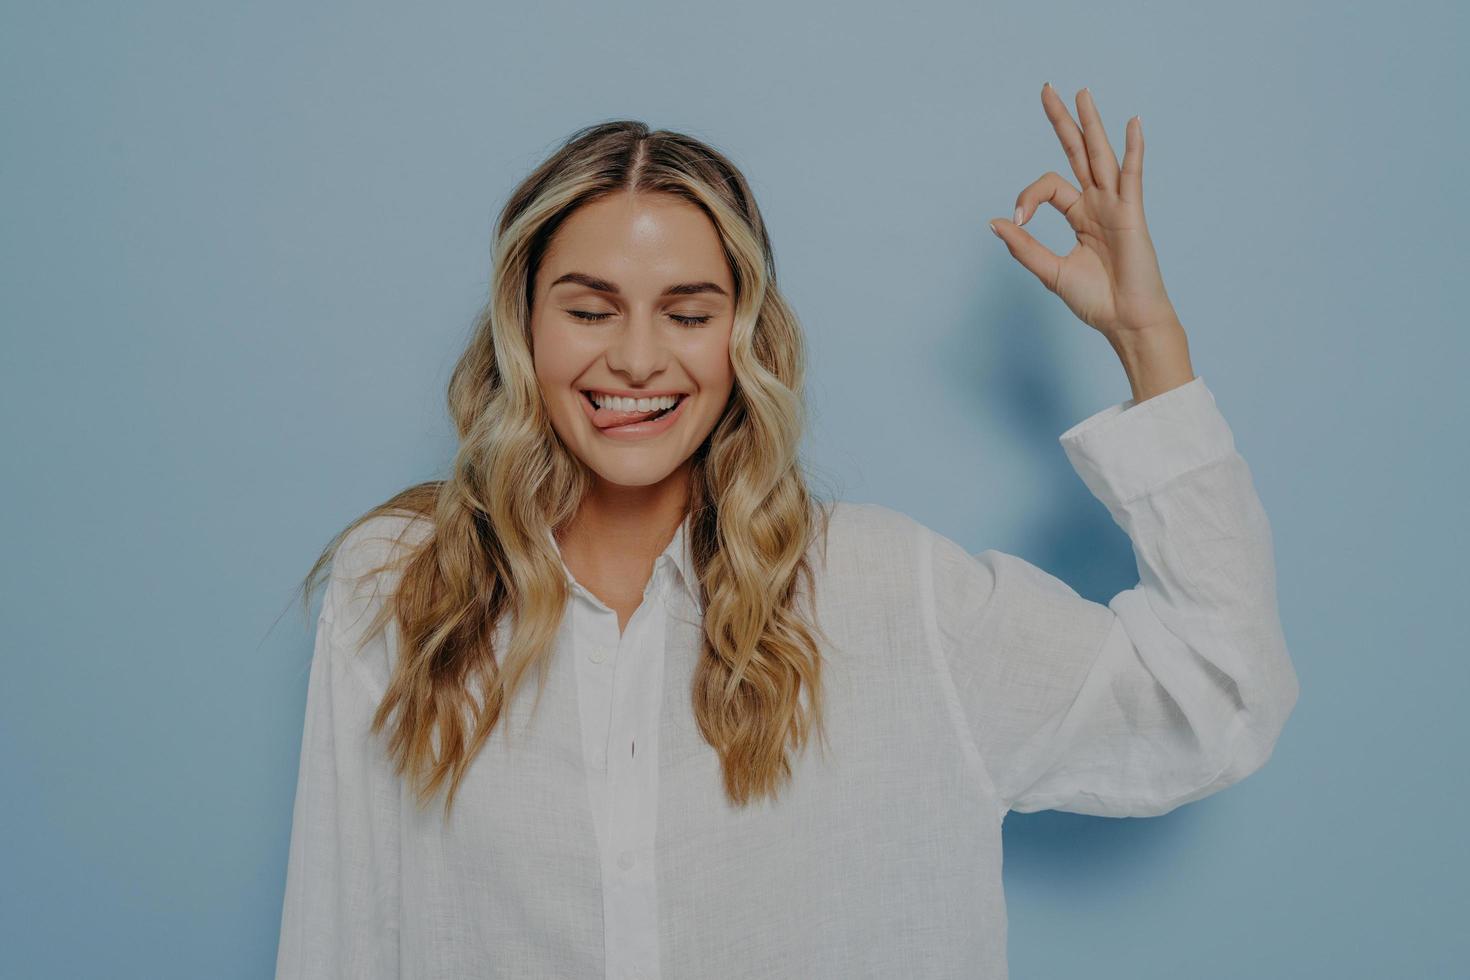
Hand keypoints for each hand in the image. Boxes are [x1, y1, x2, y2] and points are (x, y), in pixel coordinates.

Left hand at [990, 84, 1180, 340]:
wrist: (1126, 322)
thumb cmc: (1096, 301)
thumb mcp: (1051, 272)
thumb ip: (1024, 247)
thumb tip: (995, 222)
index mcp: (1080, 216)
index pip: (1049, 187)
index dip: (1026, 198)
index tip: (1016, 223)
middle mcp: (1098, 205)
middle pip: (1078, 153)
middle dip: (1063, 122)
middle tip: (1048, 90)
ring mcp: (1116, 207)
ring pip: (1101, 156)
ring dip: (1091, 124)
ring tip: (1082, 93)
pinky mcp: (1132, 215)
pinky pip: (1132, 177)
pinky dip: (1133, 150)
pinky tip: (1132, 123)